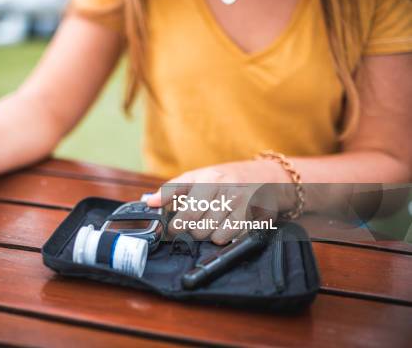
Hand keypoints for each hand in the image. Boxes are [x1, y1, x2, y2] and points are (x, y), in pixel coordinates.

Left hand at [146, 160, 292, 243]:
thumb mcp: (198, 176)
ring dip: (205, 233)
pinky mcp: (250, 217)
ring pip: (208, 233)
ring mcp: (238, 203)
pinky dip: (220, 237)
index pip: (184, 207)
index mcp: (208, 178)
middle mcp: (224, 189)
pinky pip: (225, 238)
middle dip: (190, 229)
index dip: (174, 223)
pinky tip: (223, 227)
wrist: (266, 177)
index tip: (171, 229)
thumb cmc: (225, 178)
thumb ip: (173, 189)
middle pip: (194, 224)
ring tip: (210, 223)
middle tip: (194, 224)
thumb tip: (150, 202)